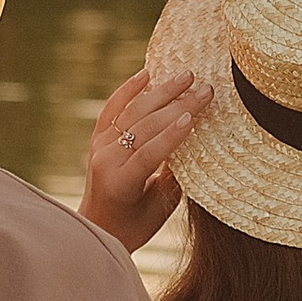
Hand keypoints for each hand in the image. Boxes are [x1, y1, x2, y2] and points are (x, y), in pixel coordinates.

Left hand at [80, 66, 209, 253]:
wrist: (97, 227)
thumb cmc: (134, 225)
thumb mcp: (160, 209)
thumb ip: (175, 178)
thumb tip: (198, 145)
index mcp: (120, 183)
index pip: (148, 153)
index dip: (171, 134)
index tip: (194, 115)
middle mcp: (105, 161)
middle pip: (143, 127)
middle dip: (176, 105)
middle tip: (204, 89)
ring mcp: (99, 147)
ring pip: (131, 112)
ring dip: (161, 92)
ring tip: (187, 76)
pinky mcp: (97, 138)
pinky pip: (112, 108)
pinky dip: (128, 89)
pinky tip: (147, 73)